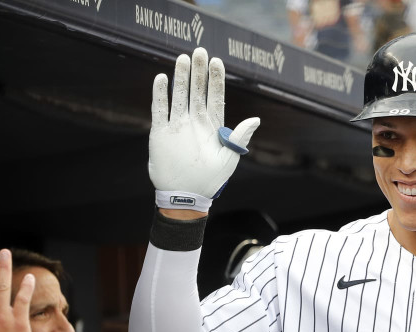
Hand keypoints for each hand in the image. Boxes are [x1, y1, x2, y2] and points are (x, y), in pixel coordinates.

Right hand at [149, 49, 259, 202]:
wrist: (185, 196)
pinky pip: (159, 109)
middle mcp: (195, 122)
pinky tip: (161, 78)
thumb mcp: (229, 160)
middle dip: (199, 72)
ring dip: (180, 77)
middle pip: (197, 91)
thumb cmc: (210, 180)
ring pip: (179, 95)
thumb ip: (239, 138)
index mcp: (213, 127)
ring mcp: (178, 126)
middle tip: (199, 51)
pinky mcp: (161, 133)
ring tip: (182, 59)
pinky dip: (160, 94)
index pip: (215, 97)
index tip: (217, 62)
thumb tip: (255, 119)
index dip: (216, 80)